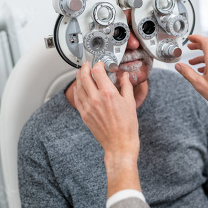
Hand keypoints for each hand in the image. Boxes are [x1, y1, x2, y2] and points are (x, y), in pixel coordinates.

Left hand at [74, 61, 140, 194]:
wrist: (119, 143)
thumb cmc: (127, 126)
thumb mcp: (130, 102)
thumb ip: (126, 86)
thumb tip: (125, 76)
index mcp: (108, 93)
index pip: (97, 72)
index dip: (98, 64)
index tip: (100, 64)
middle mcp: (96, 99)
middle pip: (84, 76)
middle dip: (84, 67)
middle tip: (87, 64)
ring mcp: (88, 107)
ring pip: (78, 86)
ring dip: (79, 77)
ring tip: (81, 73)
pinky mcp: (84, 115)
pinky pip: (77, 98)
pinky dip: (77, 90)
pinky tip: (79, 88)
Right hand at [175, 35, 207, 120]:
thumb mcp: (199, 84)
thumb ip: (187, 73)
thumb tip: (179, 66)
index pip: (205, 42)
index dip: (196, 38)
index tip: (190, 38)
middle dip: (198, 46)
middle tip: (190, 47)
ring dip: (202, 57)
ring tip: (193, 63)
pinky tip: (204, 71)